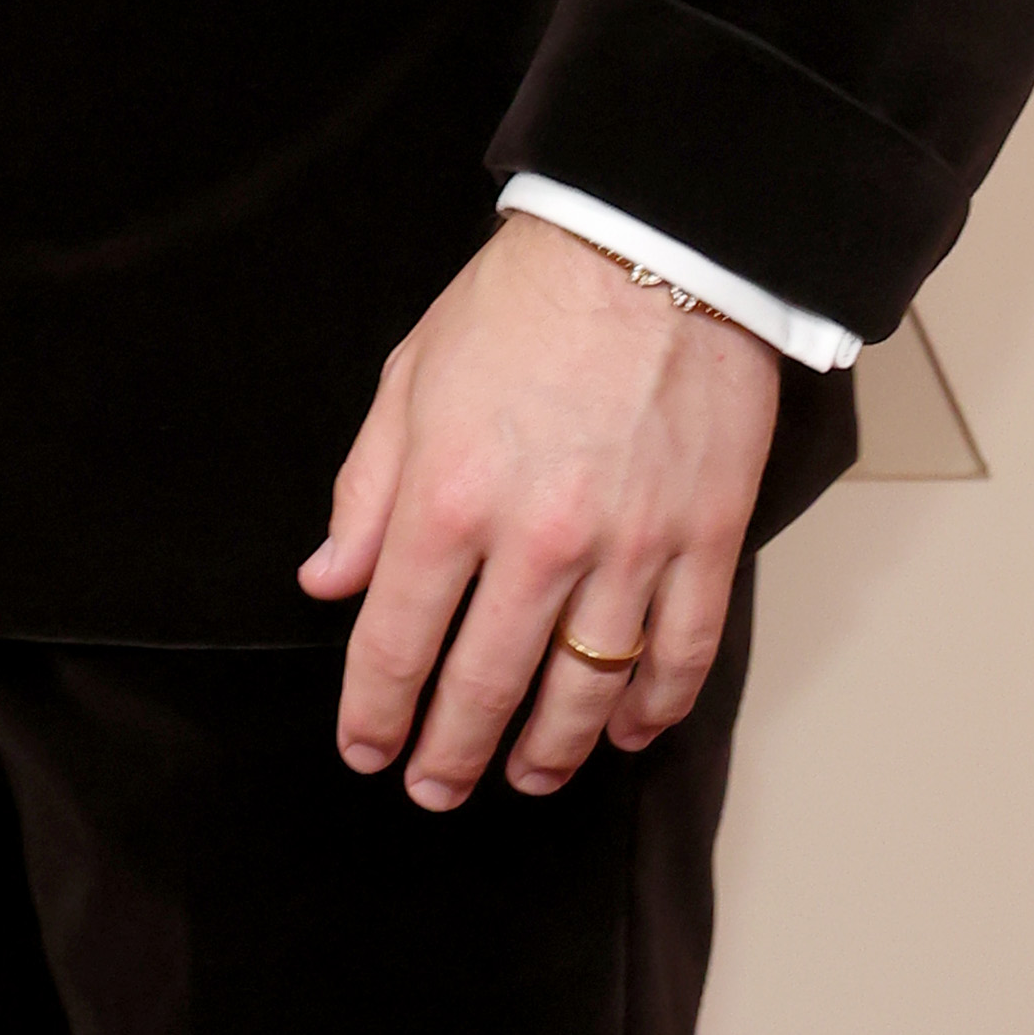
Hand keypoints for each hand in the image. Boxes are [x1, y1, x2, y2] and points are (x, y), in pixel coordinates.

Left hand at [297, 212, 778, 808]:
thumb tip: (330, 577)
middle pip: (486, 685)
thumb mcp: (410, 379)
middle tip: (435, 786)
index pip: (396, 640)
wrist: (649, 248)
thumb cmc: (522, 304)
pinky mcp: (703, 542)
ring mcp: (630, 549)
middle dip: (451, 753)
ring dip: (549, 750)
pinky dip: (653, 709)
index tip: (367, 747)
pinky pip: (679, 656)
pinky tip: (628, 732)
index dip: (375, 710)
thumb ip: (367, 490)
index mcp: (450, 497)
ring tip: (525, 775)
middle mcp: (538, 540)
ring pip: (586, 691)